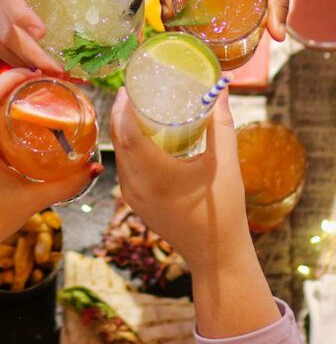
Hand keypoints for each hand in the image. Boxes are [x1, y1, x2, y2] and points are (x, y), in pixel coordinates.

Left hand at [0, 68, 102, 267]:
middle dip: (17, 83)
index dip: (10, 77)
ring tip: (41, 95)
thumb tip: (96, 167)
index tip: (36, 71)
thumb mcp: (33, 199)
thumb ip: (66, 183)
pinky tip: (28, 119)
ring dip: (12, 98)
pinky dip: (7, 114)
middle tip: (47, 81)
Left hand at [110, 88, 249, 274]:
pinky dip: (128, 148)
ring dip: (123, 130)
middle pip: (118, 142)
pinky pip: (124, 167)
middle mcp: (137, 187)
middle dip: (121, 113)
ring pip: (119, 155)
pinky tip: (141, 136)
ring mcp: (132, 196)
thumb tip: (220, 89)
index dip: (123, 109)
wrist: (216, 255)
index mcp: (157, 177)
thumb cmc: (224, 212)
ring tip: (135, 107)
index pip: (127, 135)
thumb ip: (220, 125)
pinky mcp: (134, 202)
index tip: (127, 87)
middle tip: (131, 90)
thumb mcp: (225, 165)